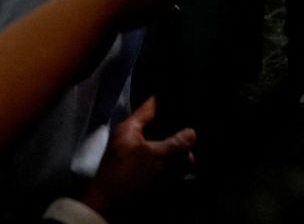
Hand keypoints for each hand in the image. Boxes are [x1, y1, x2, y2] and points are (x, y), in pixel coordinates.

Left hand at [81, 97, 195, 216]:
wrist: (110, 203)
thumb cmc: (126, 174)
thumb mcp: (151, 155)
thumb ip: (173, 143)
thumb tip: (191, 133)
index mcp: (130, 127)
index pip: (151, 106)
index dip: (168, 101)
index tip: (185, 99)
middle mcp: (133, 138)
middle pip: (160, 127)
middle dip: (177, 133)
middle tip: (193, 136)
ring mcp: (137, 154)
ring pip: (162, 146)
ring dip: (176, 151)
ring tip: (190, 157)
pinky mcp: (141, 170)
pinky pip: (160, 161)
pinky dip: (171, 164)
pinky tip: (183, 166)